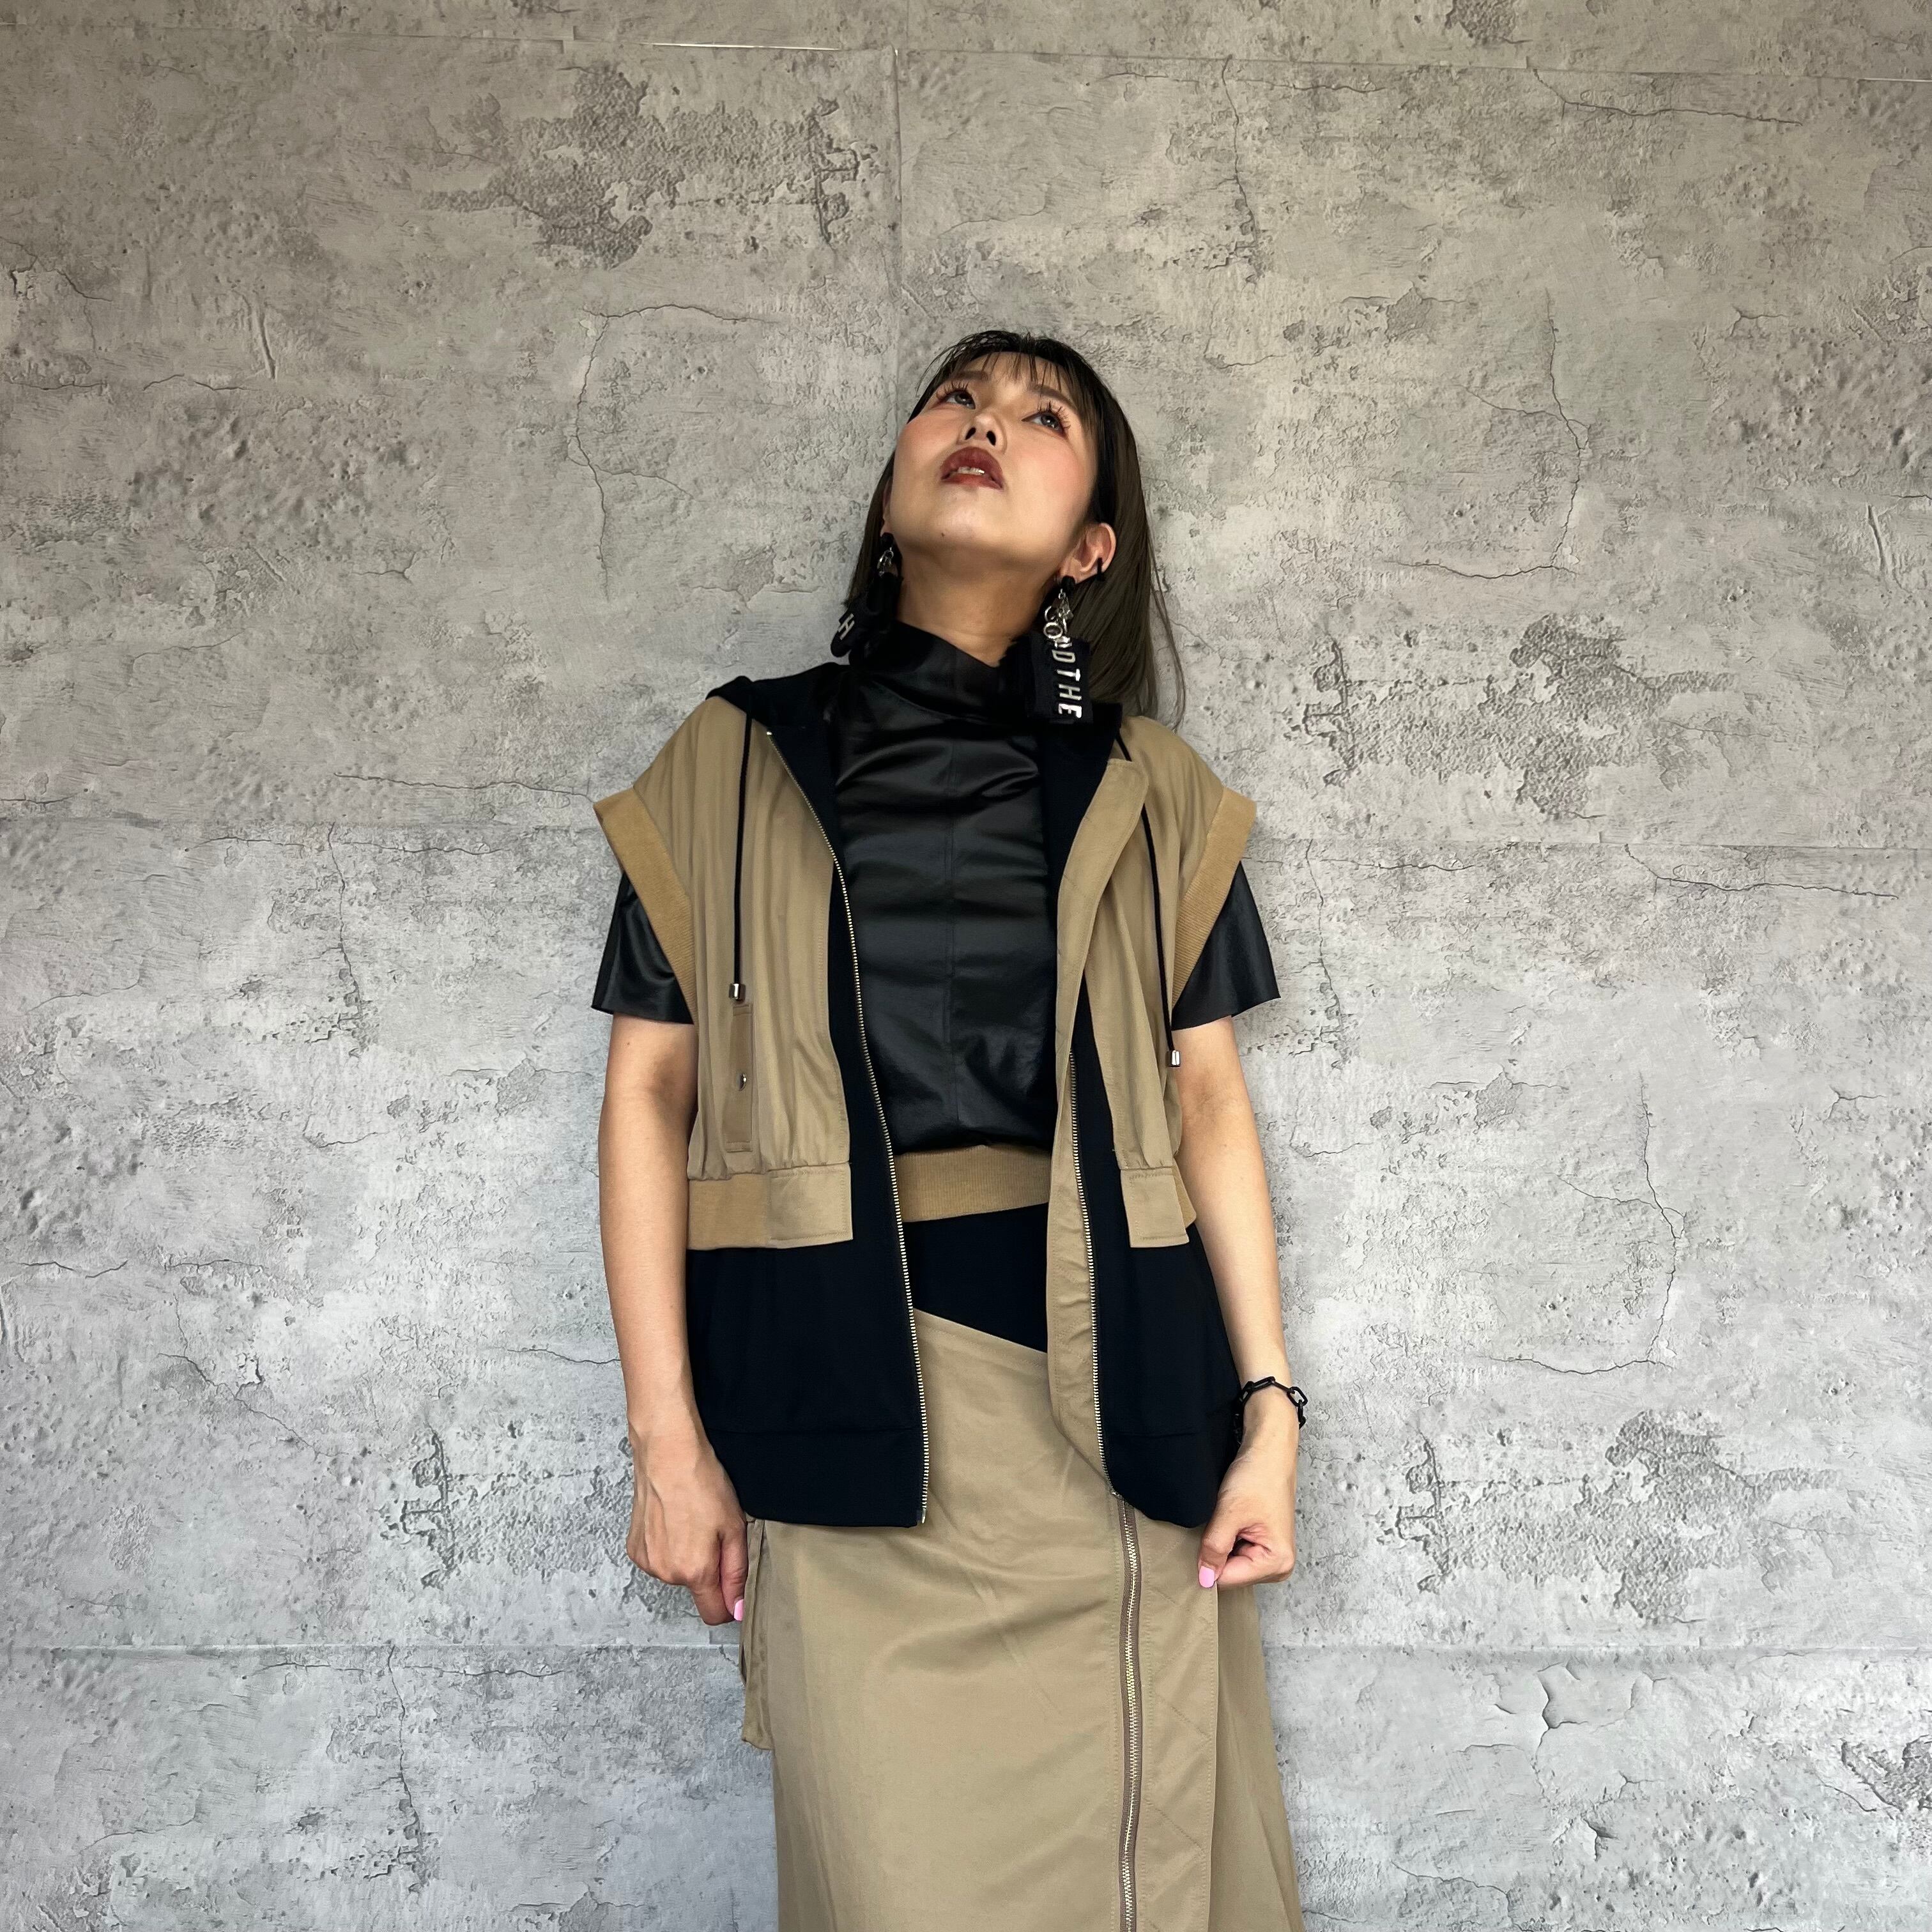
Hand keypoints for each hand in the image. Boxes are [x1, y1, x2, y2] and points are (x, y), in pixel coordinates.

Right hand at [626, 1420, 748, 1625]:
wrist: (667, 1453)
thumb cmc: (702, 1482)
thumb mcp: (734, 1527)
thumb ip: (737, 1574)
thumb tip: (737, 1610)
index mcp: (695, 1571)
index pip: (714, 1614)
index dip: (729, 1603)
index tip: (733, 1585)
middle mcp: (666, 1573)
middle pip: (696, 1589)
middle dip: (708, 1569)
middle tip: (713, 1534)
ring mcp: (647, 1561)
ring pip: (676, 1574)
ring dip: (687, 1557)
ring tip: (691, 1523)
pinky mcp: (635, 1548)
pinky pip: (659, 1560)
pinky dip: (668, 1547)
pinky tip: (672, 1521)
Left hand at [1196, 1390, 1299, 1589]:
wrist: (1268, 1450)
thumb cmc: (1258, 1476)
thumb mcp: (1229, 1513)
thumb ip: (1215, 1549)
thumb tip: (1204, 1580)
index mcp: (1277, 1562)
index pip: (1229, 1579)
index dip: (1209, 1561)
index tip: (1204, 1537)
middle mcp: (1279, 1565)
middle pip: (1231, 1574)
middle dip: (1217, 1552)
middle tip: (1218, 1523)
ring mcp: (1271, 1556)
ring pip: (1230, 1563)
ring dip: (1221, 1544)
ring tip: (1225, 1519)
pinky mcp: (1263, 1545)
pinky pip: (1235, 1552)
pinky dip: (1226, 1539)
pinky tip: (1229, 1521)